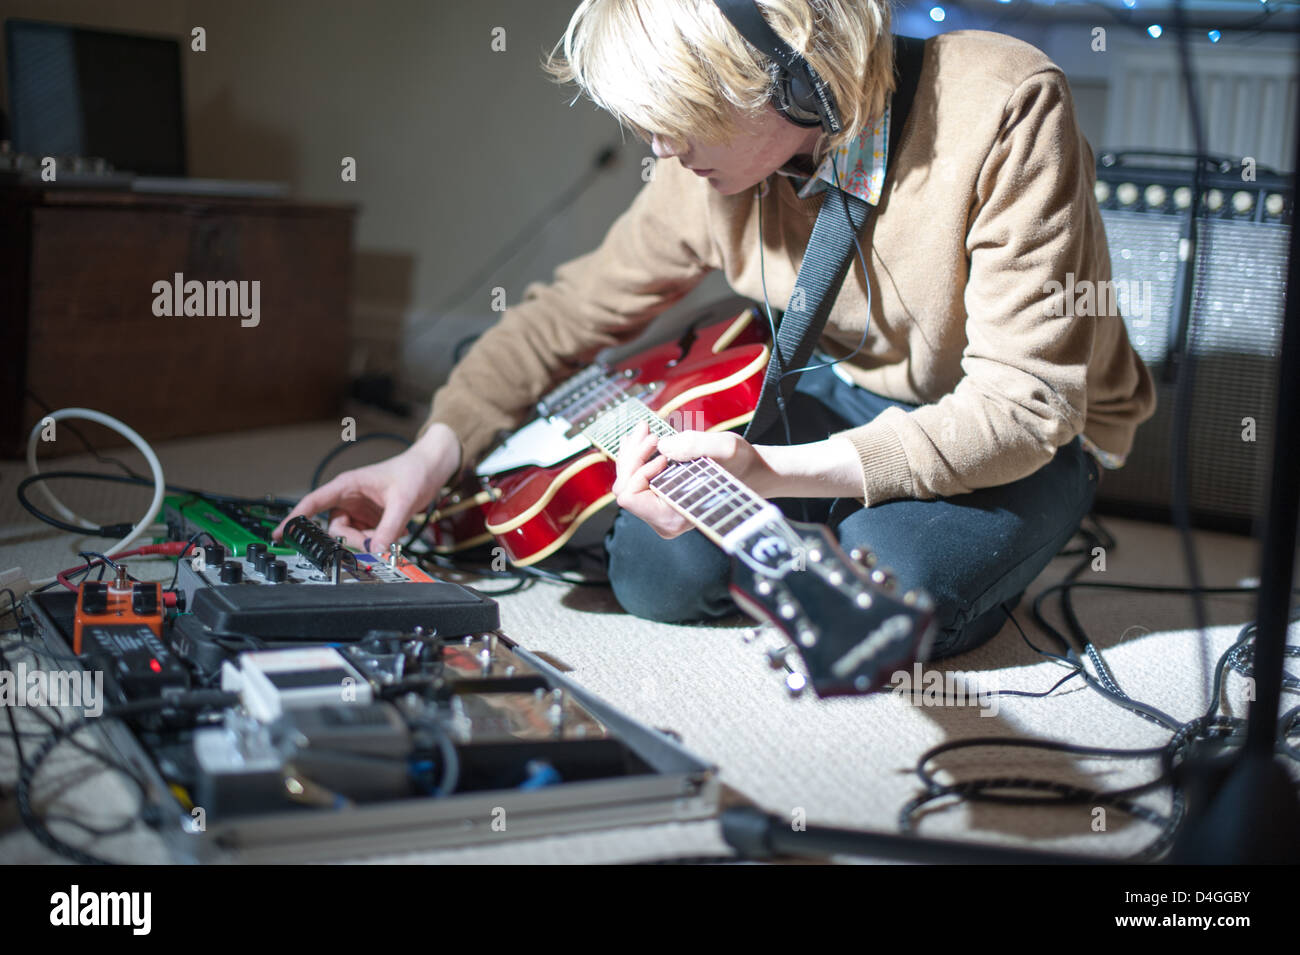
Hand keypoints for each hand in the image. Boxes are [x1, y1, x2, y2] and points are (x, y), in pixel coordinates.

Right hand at [272, 423, 460, 553]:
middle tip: (374, 542)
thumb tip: (375, 550)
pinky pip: (365, 537)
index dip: (294, 519)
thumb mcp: (402, 501)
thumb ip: (389, 528)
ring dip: (368, 540)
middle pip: (334, 528)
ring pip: (350, 536)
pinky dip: (377, 540)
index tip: (280, 535)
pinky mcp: (369, 519)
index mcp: (347, 485)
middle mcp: (348, 498)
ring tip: (390, 531)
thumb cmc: (413, 472)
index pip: (313, 502)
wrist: (431, 469)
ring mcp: (358, 510)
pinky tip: (393, 531)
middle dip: (352, 539)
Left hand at [612, 423, 775, 538]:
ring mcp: (660, 512)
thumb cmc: (741, 464)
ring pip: (627, 483)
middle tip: (649, 430)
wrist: (752, 473)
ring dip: (633, 453)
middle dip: (632, 455)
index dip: (637, 469)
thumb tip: (662, 446)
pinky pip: (635, 480)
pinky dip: (637, 457)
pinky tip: (643, 439)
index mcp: (675, 516)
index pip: (630, 496)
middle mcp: (664, 520)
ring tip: (646, 430)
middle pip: (624, 488)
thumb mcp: (725, 448)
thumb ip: (694, 445)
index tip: (661, 450)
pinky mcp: (661, 501)